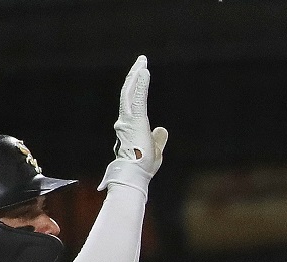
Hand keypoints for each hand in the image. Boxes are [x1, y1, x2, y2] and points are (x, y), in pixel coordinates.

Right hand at [99, 55, 168, 191]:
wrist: (136, 175)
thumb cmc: (143, 167)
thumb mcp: (155, 150)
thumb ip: (157, 138)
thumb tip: (162, 129)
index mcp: (130, 127)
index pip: (132, 103)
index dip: (136, 88)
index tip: (141, 76)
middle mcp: (125, 120)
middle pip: (128, 93)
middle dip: (134, 76)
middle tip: (141, 61)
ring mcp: (127, 119)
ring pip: (129, 92)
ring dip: (136, 76)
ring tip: (142, 62)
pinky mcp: (134, 120)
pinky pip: (138, 98)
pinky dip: (141, 84)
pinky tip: (144, 72)